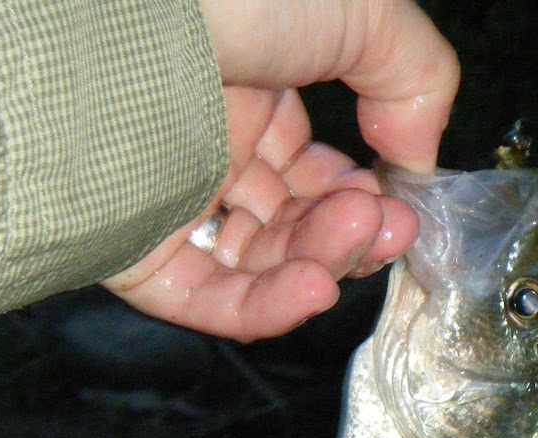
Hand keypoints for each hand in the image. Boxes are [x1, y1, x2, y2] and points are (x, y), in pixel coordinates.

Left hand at [105, 0, 458, 341]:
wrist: (118, 6)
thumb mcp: (361, 8)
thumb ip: (414, 80)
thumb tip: (418, 162)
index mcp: (252, 88)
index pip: (315, 171)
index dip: (363, 195)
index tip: (399, 203)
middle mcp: (209, 144)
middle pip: (293, 223)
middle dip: (351, 233)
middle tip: (386, 225)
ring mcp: (170, 198)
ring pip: (258, 265)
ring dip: (319, 266)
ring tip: (352, 246)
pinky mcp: (132, 246)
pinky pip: (204, 298)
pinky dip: (265, 308)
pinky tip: (316, 290)